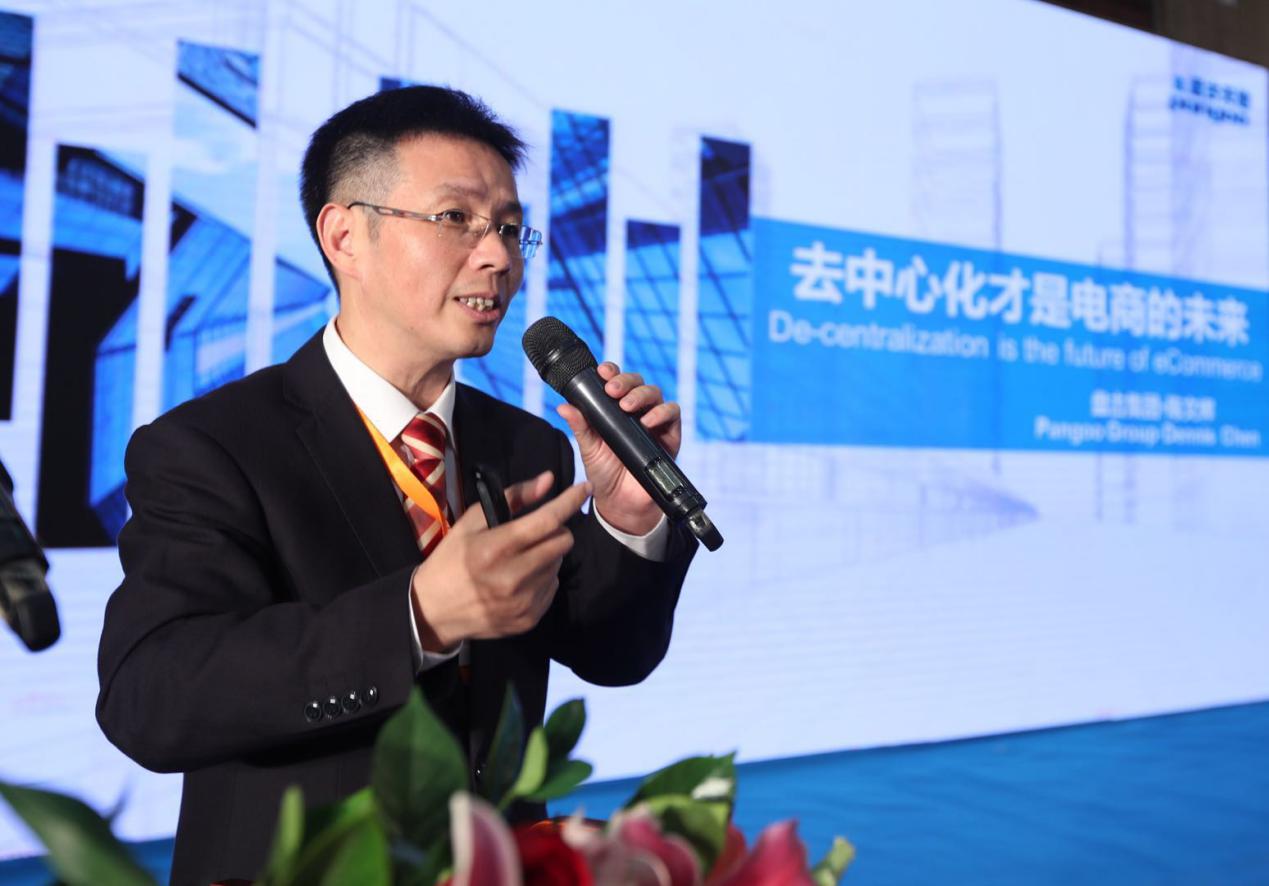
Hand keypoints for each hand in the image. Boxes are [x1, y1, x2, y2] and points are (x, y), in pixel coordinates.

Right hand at [410, 471, 590, 651]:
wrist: (434, 610)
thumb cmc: (452, 559)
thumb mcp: (472, 521)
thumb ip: (513, 498)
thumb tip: (548, 480)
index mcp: (496, 548)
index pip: (547, 520)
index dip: (570, 501)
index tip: (584, 488)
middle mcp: (513, 577)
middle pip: (562, 542)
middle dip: (556, 530)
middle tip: (536, 531)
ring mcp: (523, 602)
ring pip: (558, 564)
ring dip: (548, 555)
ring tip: (522, 558)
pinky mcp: (528, 619)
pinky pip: (552, 588)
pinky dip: (543, 578)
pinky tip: (521, 579)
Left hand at [556, 362, 680, 535]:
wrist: (622, 502)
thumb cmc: (604, 473)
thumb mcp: (588, 448)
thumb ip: (580, 427)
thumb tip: (562, 407)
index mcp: (614, 408)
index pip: (616, 380)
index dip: (611, 371)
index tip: (602, 372)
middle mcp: (636, 410)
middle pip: (637, 382)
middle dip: (625, 381)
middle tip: (612, 390)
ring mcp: (654, 420)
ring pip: (655, 393)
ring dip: (641, 394)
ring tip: (627, 406)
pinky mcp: (670, 434)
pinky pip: (672, 413)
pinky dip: (661, 412)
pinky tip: (648, 421)